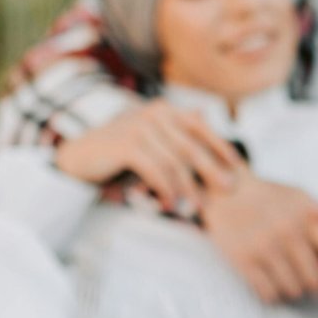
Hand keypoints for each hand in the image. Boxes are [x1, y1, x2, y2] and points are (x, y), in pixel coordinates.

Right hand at [54, 100, 241, 212]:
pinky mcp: (126, 143)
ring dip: (188, 187)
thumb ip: (177, 135)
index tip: (237, 167)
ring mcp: (139, 126)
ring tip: (196, 208)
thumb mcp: (152, 142)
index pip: (200, 127)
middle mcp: (154, 113)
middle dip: (211, 170)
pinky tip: (172, 204)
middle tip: (228, 190)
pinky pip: (156, 169)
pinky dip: (166, 188)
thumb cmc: (121, 153)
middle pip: (191, 146)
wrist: (80, 158)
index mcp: (164, 110)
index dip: (220, 146)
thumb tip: (207, 123)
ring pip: (174, 161)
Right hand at [200, 180, 317, 304]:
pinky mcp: (244, 260)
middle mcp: (289, 231)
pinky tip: (270, 283)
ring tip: (288, 280)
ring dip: (294, 292)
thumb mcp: (303, 202)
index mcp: (310, 216)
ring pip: (294, 291)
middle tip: (311, 287)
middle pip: (317, 281)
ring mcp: (265, 246)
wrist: (226, 191)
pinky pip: (269, 294)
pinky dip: (273, 295)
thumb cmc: (273, 200)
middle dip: (317, 290)